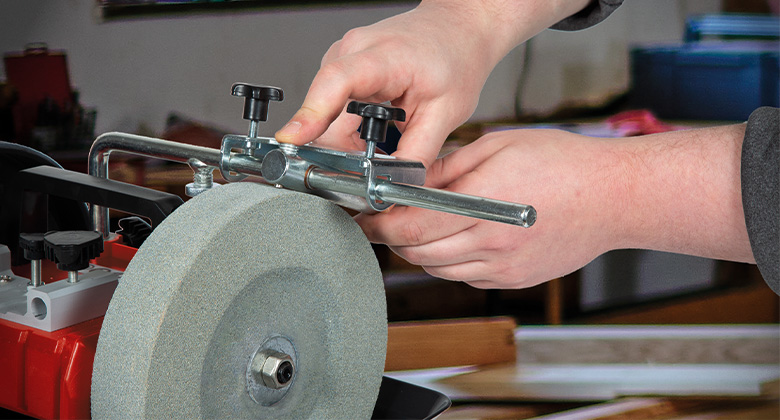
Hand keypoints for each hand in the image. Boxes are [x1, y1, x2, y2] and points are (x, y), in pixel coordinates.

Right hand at [275, 0, 590, 167]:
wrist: (457, 29)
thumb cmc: (455, 58)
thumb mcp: (447, 113)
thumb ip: (417, 154)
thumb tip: (391, 186)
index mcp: (381, 57)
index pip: (335, 84)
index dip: (310, 115)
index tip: (291, 140)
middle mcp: (351, 52)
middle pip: (324, 112)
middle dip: (338, 152)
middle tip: (367, 174)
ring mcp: (342, 59)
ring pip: (326, 116)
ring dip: (347, 143)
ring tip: (384, 144)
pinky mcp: (341, 69)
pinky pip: (332, 110)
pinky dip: (349, 131)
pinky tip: (376, 133)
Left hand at [355, 129, 615, 288]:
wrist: (614, 198)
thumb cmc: (565, 164)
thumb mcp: (498, 147)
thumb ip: (449, 167)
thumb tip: (413, 181)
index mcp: (482, 202)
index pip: (409, 226)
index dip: (378, 224)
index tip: (364, 215)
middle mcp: (490, 241)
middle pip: (416, 253)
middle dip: (392, 237)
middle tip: (385, 218)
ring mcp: (502, 266)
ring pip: (436, 268)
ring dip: (418, 251)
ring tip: (421, 226)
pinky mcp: (513, 279)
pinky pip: (464, 276)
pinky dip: (448, 261)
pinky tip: (456, 238)